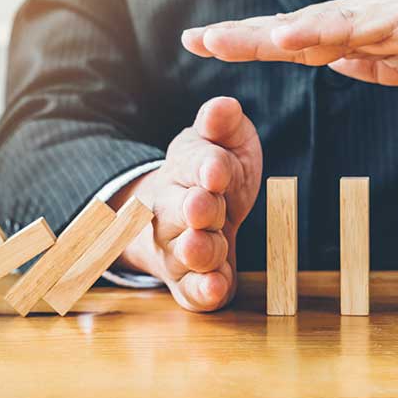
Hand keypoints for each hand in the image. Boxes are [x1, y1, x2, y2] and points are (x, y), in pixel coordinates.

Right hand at [111, 97, 261, 311]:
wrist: (192, 213)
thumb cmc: (213, 173)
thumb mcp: (221, 142)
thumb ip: (222, 125)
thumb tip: (225, 105)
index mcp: (184, 170)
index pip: (193, 165)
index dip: (205, 168)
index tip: (217, 169)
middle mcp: (172, 211)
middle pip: (177, 212)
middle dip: (193, 210)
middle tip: (204, 207)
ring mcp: (178, 249)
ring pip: (183, 253)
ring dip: (198, 251)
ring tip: (208, 246)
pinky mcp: (190, 283)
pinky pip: (192, 292)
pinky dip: (202, 292)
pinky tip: (215, 288)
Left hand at [182, 0, 397, 108]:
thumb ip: (376, 68)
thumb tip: (339, 65)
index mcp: (366, 35)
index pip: (300, 42)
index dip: (254, 46)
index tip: (211, 48)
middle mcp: (369, 18)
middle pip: (295, 29)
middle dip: (243, 37)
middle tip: (195, 40)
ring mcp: (390, 15)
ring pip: (317, 22)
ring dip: (266, 32)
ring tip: (219, 40)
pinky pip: (361, 27)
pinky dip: (321, 31)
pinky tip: (287, 37)